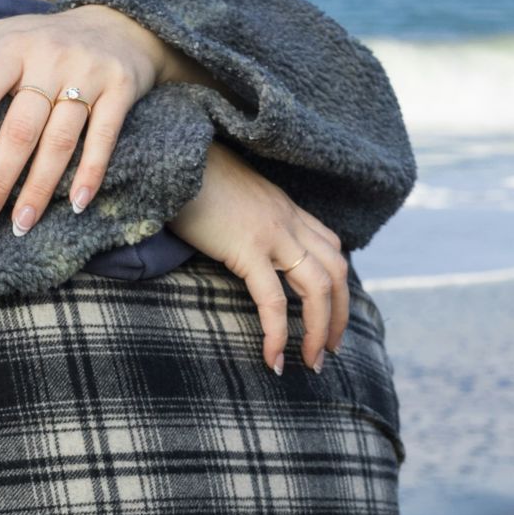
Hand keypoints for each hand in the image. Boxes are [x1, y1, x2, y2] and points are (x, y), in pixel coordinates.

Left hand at [0, 5, 194, 234]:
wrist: (123, 22)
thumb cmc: (44, 36)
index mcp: (12, 46)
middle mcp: (50, 59)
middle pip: (20, 128)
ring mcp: (88, 76)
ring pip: (61, 139)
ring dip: (40, 187)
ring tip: (21, 224)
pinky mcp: (122, 91)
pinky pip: (104, 138)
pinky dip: (92, 174)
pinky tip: (77, 206)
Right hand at [170, 144, 350, 373]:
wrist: (175, 151)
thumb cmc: (190, 174)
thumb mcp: (229, 196)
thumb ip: (243, 217)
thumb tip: (234, 239)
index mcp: (286, 208)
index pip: (332, 249)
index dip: (337, 286)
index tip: (327, 316)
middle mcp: (289, 220)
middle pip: (337, 273)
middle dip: (338, 316)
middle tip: (327, 351)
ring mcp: (272, 233)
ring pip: (318, 288)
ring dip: (318, 330)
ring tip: (310, 362)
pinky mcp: (247, 247)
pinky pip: (274, 299)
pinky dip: (278, 333)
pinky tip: (273, 359)